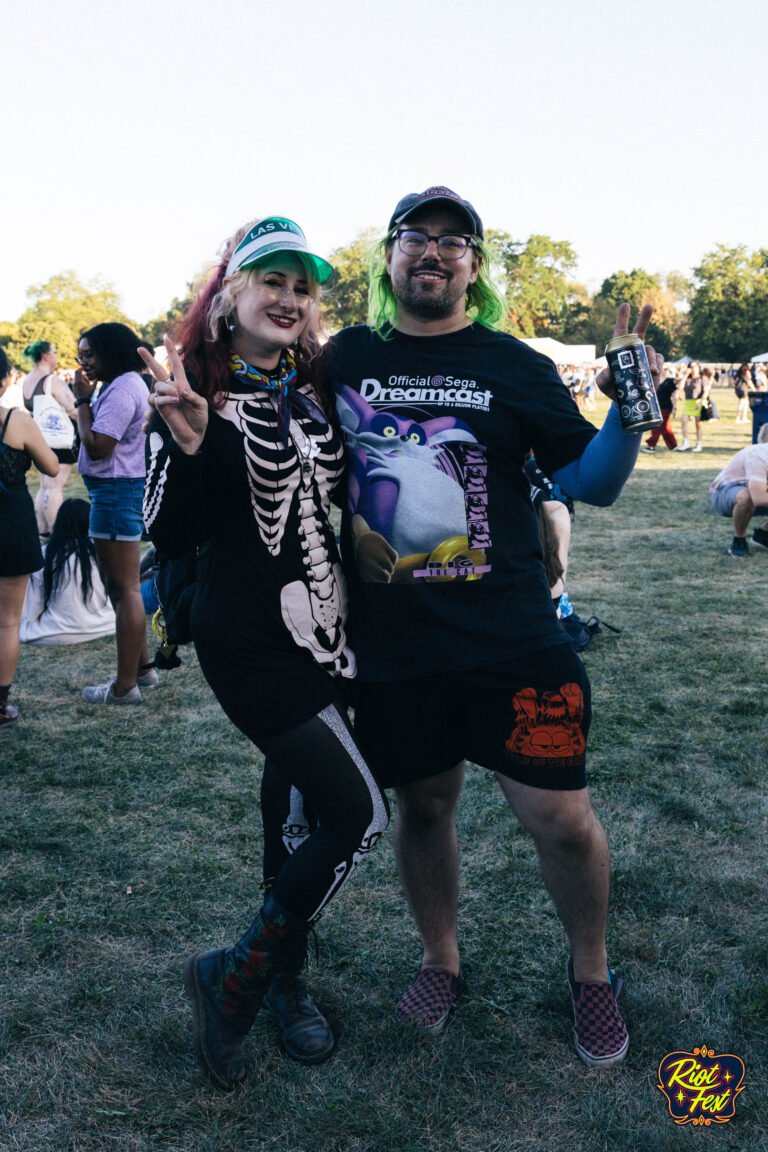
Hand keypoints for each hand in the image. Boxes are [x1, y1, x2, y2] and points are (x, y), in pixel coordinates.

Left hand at [73, 368, 96, 400]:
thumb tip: (97, 378)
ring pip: (75, 377)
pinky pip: (75, 381)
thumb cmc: (88, 394)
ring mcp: (74, 384)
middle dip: (79, 370)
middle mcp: (76, 382)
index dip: (81, 368)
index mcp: (80, 381)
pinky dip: (78, 380)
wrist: (82, 401)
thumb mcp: (93, 388)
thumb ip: (95, 382)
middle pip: (75, 372)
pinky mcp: (73, 387)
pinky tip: (81, 383)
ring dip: (79, 376)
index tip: (83, 367)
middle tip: (82, 369)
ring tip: (83, 378)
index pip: (79, 371)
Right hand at [138, 335, 207, 454]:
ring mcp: (163, 400)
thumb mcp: (201, 406)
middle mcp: (171, 390)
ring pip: (156, 389)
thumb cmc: (199, 420)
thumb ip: (193, 397)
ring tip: (177, 401)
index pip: (176, 366)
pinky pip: (154, 404)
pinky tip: (169, 410)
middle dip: (149, 359)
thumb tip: (180, 391)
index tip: (166, 337)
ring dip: (165, 393)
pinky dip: (162, 404)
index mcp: (182, 385)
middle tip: (140, 348)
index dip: (171, 351)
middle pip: (157, 371)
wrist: (193, 436)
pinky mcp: (158, 411)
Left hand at [596, 303, 663, 400]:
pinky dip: (658, 365)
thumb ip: (603, 377)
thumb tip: (609, 371)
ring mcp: (646, 356)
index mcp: (620, 350)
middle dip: (644, 317)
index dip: (622, 318)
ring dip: (650, 358)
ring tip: (650, 370)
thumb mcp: (604, 383)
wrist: (628, 400)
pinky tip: (654, 373)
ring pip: (650, 350)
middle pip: (640, 331)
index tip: (625, 305)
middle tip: (649, 306)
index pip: (620, 332)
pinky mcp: (655, 366)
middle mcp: (634, 349)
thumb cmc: (613, 388)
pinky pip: (659, 361)